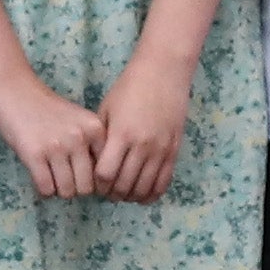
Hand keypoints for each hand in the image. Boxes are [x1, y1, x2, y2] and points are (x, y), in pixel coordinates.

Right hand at [0, 72, 104, 200]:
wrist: (13, 89)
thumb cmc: (47, 108)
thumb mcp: (78, 121)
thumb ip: (92, 145)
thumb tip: (98, 185)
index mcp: (95, 129)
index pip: (105, 172)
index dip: (95, 181)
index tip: (82, 179)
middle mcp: (80, 137)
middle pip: (86, 187)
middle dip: (74, 189)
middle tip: (64, 179)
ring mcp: (57, 146)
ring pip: (66, 191)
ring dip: (58, 190)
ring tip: (51, 176)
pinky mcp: (34, 154)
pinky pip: (46, 189)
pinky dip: (43, 189)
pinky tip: (39, 176)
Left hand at [92, 46, 198, 202]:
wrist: (163, 72)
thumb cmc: (129, 88)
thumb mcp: (107, 110)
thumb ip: (102, 139)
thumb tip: (96, 167)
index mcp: (121, 135)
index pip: (105, 174)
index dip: (98, 184)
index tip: (95, 183)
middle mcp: (142, 146)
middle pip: (124, 185)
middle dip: (112, 193)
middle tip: (108, 192)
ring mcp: (160, 150)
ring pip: (144, 188)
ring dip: (131, 196)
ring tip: (124, 193)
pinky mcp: (174, 150)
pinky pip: (164, 182)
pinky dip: (152, 194)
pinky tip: (143, 194)